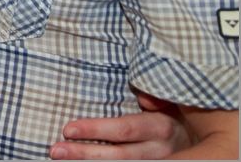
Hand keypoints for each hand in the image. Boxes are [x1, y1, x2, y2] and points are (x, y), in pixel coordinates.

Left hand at [50, 91, 186, 158]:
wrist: (198, 141)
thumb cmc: (171, 115)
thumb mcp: (168, 102)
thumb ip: (155, 97)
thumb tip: (143, 98)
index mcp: (160, 127)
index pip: (123, 130)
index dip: (95, 130)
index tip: (67, 130)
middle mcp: (159, 150)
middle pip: (117, 155)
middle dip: (84, 153)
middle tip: (55, 150)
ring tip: (60, 159)